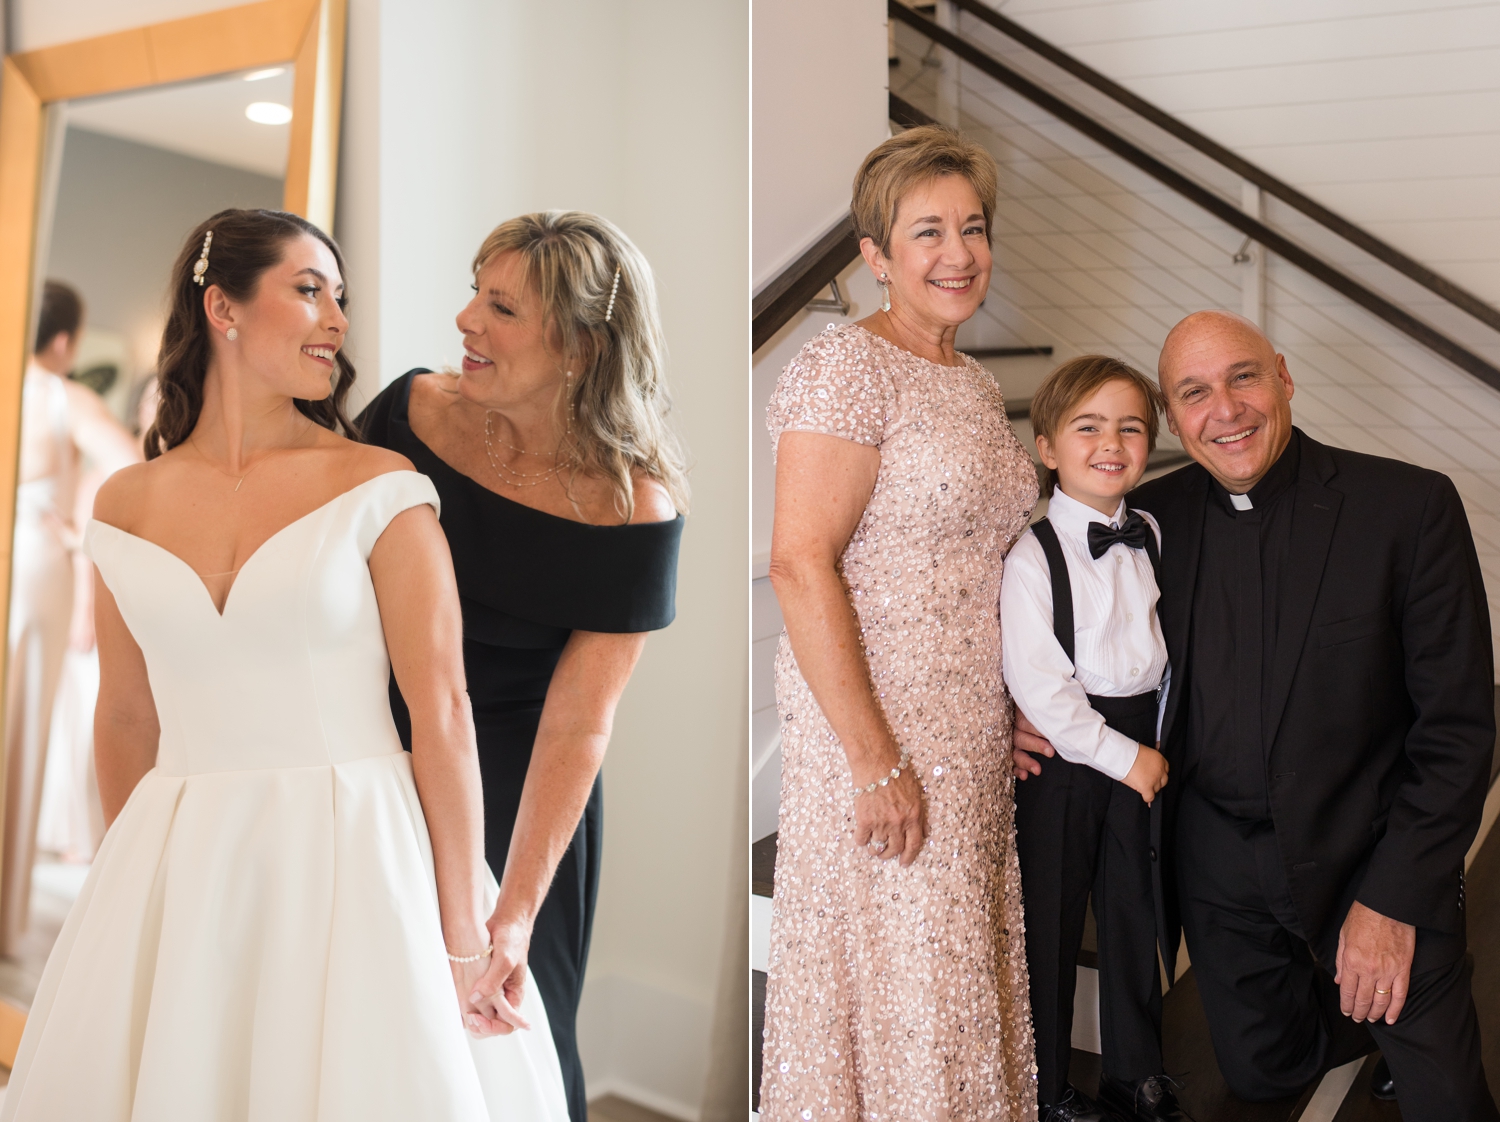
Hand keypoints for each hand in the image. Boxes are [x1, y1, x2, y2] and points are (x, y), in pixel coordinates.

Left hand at [466, 915, 533, 1035]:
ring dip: (472, 1019)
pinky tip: (456, 1003)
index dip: (493, 1027)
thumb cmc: (512, 939)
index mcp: (514, 995)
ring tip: (462, 1013)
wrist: (506, 922)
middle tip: (468, 1018)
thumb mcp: (506, 960)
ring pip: (482, 1016)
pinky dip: (465, 1006)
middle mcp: (503, 996)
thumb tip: (475, 1000)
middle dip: (480, 1026)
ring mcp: (492, 991)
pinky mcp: (481, 983)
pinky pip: (473, 1002)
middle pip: (493, 1025)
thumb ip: (493, 981)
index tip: (477, 1018)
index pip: (508, 1025)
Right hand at [852, 755, 925, 865]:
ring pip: (877, 847)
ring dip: (875, 850)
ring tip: (873, 848)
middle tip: (886, 855)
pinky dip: (861, 841)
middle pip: (895, 848)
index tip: (904, 863)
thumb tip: (923, 832)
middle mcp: (898, 823)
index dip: (909, 856)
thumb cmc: (897, 773)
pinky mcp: (864, 820)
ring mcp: (881, 823)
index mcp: (914, 816)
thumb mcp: (916, 793)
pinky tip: (862, 837)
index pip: (914, 844)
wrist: (876, 762)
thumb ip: (920, 815)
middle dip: (889, 855)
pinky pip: (862, 839)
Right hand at [1012, 709, 1053, 779]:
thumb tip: (1065, 711)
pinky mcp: (1009, 754)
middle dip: (1035, 745)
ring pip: (1015, 752)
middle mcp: (1012, 728)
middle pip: (1020, 736)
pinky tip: (1024, 776)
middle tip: (1050, 752)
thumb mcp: (1043, 706)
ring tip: (1038, 770)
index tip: (1051, 733)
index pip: (1024, 720)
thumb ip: (1049, 709)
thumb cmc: (1043, 710)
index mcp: (1019, 713)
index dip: (1035, 728)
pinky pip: (1011, 763)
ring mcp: (1009, 742)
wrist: (1028, 713)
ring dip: (1026, 761)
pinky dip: (1017, 770)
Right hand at [1123, 744, 1168, 804]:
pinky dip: (1147, 797)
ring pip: (1157, 789)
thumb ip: (1149, 758)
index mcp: (1159, 759)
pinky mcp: (1147, 787)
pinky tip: (1143, 795)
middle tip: (1147, 780)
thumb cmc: (1128, 752)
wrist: (1122, 756)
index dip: (1158, 773)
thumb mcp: (1144, 751)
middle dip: (1156, 782)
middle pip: (1163, 781)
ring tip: (1141, 785)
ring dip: (1150, 788)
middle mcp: (1159, 770)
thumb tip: (1149, 761)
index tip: (1154, 775)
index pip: (1165, 769)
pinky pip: (1150, 797)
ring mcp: (1154, 779)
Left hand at [1335, 900, 1414, 1024]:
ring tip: (1371, 1019)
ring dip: (1375, 1013)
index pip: (1348, 991)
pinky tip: (1390, 1018)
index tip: (1346, 1011)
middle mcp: (1369, 970)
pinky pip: (1400, 994)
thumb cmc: (1363, 917)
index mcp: (1351, 961)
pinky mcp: (1403, 969)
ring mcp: (1388, 971)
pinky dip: (1396, 1009)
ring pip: (1381, 1001)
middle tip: (1357, 1018)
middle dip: (1359, 1012)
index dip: (1346, 1005)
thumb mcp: (1344, 936)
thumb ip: (1341, 961)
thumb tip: (1340, 981)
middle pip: (1363, 999)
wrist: (1387, 906)